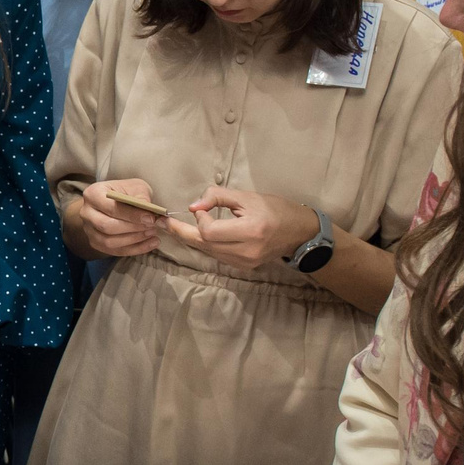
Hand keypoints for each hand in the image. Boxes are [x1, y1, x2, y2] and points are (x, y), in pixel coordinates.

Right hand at [76, 179, 166, 257]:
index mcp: (93, 194)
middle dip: (133, 228)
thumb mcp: (135, 187)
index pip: (111, 208)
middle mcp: (86, 213)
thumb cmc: (124, 192)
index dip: (132, 215)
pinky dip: (135, 249)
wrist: (112, 202)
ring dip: (134, 240)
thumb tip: (150, 210)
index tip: (151, 218)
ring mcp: (89, 230)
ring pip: (109, 242)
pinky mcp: (96, 243)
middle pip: (107, 226)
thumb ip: (141, 197)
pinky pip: (115, 251)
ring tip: (152, 233)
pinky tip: (150, 243)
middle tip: (152, 226)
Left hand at [168, 187, 313, 272]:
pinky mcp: (244, 267)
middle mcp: (246, 251)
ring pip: (208, 252)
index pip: (210, 232)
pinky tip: (201, 235)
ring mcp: (245, 262)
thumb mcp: (247, 197)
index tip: (201, 208)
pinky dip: (207, 244)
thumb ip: (218, 197)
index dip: (199, 220)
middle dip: (183, 233)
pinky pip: (217, 256)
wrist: (299, 232)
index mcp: (250, 231)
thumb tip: (193, 206)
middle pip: (204, 245)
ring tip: (177, 227)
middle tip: (164, 222)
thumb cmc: (274, 209)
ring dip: (194, 239)